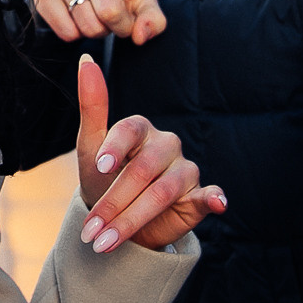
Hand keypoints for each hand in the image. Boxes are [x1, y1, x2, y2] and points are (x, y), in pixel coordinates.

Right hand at [35, 0, 166, 43]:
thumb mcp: (143, 2)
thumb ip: (153, 20)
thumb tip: (139, 37)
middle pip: (109, 12)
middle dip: (119, 27)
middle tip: (116, 16)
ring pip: (87, 27)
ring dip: (98, 32)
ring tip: (97, 14)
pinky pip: (67, 34)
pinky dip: (78, 35)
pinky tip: (79, 17)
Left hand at [72, 54, 223, 251]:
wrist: (118, 217)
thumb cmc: (103, 177)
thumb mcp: (90, 145)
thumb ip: (92, 105)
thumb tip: (86, 59)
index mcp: (141, 128)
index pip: (130, 130)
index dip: (115, 147)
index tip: (100, 168)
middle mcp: (166, 145)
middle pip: (143, 170)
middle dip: (113, 203)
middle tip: (90, 231)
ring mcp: (185, 170)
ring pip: (163, 191)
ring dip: (133, 219)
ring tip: (105, 243)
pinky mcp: (199, 196)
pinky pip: (209, 195)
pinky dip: (215, 198)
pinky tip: (217, 202)